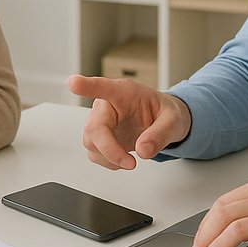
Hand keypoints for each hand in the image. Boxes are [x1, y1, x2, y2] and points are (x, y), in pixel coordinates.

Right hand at [67, 74, 191, 169]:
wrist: (162, 122)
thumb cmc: (164, 113)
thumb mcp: (173, 120)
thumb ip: (160, 133)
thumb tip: (143, 150)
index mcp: (123, 92)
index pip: (102, 86)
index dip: (86, 86)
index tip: (74, 82)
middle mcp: (106, 106)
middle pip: (93, 127)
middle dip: (109, 149)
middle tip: (130, 163)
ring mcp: (100, 122)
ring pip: (91, 143)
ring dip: (110, 157)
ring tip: (131, 160)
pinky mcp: (99, 138)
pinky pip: (94, 154)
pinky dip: (109, 162)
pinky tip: (123, 158)